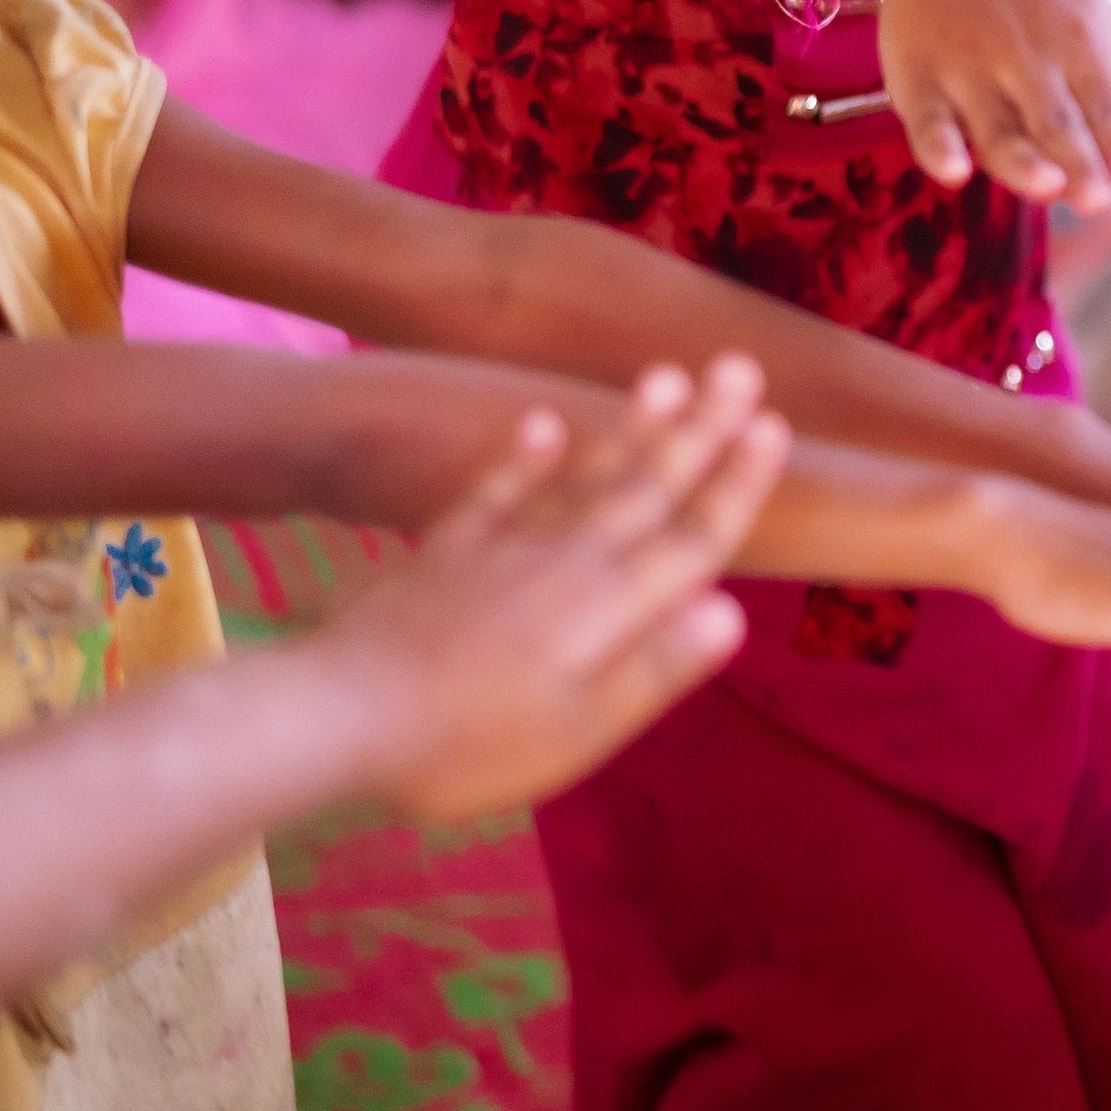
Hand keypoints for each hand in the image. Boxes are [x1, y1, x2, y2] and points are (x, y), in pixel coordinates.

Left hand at [301, 358, 774, 822]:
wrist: (337, 716)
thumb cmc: (470, 744)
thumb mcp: (577, 730)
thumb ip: (654, 667)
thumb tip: (733, 611)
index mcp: (608, 607)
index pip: (690, 539)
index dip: (735, 485)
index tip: (773, 425)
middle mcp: (565, 561)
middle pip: (645, 488)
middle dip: (699, 431)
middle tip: (738, 367)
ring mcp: (502, 550)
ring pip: (582, 477)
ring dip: (629, 429)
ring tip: (666, 377)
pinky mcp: (445, 555)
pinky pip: (494, 493)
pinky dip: (521, 458)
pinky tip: (539, 423)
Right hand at [866, 0, 1110, 206]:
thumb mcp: (1094, 20)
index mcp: (1078, 42)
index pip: (1104, 99)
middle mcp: (1025, 56)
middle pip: (1054, 120)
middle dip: (1077, 159)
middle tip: (1096, 202)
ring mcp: (967, 67)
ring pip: (996, 126)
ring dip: (1020, 160)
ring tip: (1046, 188)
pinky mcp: (916, 76)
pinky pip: (927, 119)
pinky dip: (938, 146)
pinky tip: (954, 173)